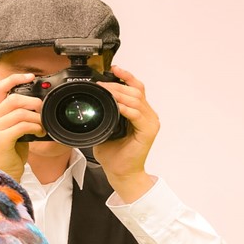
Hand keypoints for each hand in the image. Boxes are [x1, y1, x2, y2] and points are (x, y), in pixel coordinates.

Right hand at [0, 72, 43, 179]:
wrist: (2, 175)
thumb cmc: (9, 154)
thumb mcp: (13, 129)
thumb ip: (18, 115)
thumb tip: (36, 103)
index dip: (15, 78)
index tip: (30, 76)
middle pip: (13, 98)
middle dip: (33, 102)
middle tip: (42, 111)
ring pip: (20, 112)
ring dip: (36, 118)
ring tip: (41, 126)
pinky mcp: (0, 138)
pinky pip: (22, 125)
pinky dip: (35, 127)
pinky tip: (39, 133)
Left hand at [94, 65, 158, 201]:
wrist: (121, 174)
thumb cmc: (115, 155)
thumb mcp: (107, 128)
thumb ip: (105, 114)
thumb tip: (93, 102)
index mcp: (141, 113)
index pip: (137, 88)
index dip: (126, 76)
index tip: (113, 69)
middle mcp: (148, 116)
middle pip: (136, 90)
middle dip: (117, 84)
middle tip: (101, 84)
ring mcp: (150, 123)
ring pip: (136, 99)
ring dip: (119, 93)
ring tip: (105, 91)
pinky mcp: (148, 131)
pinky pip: (136, 114)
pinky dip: (125, 107)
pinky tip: (115, 105)